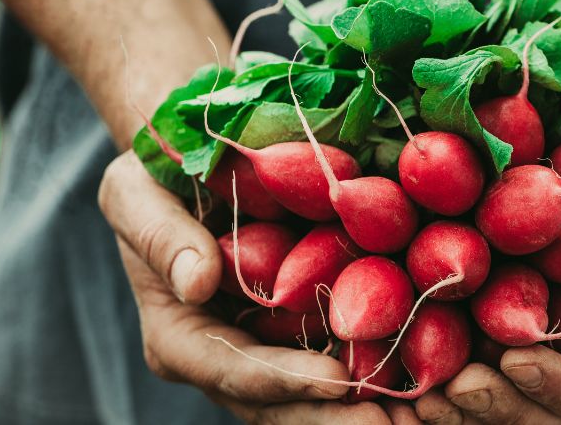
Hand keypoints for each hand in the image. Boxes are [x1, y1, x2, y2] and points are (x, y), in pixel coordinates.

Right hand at [99, 151, 389, 423]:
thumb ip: (160, 236)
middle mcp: (224, 358)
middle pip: (278, 405)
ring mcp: (267, 351)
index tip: (335, 380)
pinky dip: (379, 372)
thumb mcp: (136, 192)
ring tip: (414, 416)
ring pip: (313, 399)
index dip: (283, 380)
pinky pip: (342, 360)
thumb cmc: (154, 175)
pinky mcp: (305, 331)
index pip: (230, 370)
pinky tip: (425, 377)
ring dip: (362, 410)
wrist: (193, 161)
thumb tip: (196, 282)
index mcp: (178, 336)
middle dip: (332, 418)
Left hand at [414, 215, 560, 423]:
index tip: (517, 358)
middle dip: (496, 406)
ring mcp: (539, 343)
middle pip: (540, 412)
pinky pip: (462, 347)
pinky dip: (430, 355)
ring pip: (498, 394)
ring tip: (416, 390)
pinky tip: (394, 349)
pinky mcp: (494, 315)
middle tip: (451, 390)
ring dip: (455, 399)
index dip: (558, 386)